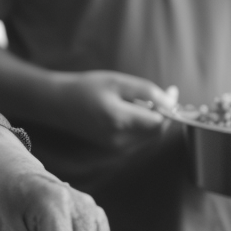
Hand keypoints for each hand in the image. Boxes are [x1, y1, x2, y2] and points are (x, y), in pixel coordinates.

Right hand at [54, 71, 174, 150]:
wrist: (58, 105)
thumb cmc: (85, 88)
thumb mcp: (116, 81)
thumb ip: (146, 91)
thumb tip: (171, 102)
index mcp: (119, 121)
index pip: (159, 121)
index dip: (170, 107)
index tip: (171, 91)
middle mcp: (120, 139)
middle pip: (157, 131)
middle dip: (164, 114)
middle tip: (164, 94)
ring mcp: (117, 147)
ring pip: (150, 137)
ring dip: (155, 120)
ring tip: (147, 100)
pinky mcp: (115, 149)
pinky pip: (140, 140)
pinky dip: (145, 126)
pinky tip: (137, 111)